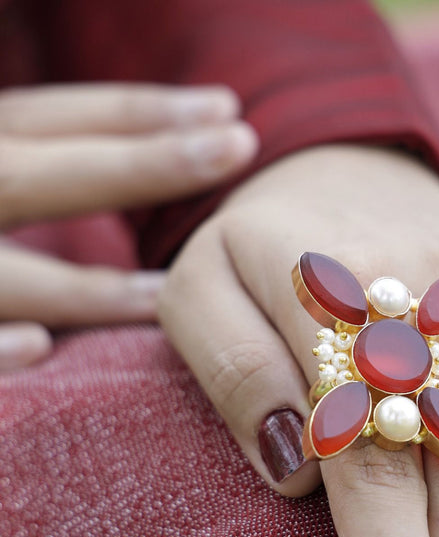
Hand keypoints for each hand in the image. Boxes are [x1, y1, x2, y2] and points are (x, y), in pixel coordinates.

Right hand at [0, 83, 257, 370]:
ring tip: (166, 294)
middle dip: (143, 161)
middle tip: (239, 145)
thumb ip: (28, 162)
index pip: (52, 119)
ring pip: (3, 276)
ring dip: (86, 288)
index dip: (139, 113)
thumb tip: (124, 153)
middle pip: (36, 170)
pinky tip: (38, 350)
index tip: (226, 108)